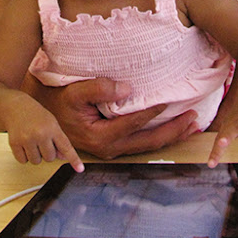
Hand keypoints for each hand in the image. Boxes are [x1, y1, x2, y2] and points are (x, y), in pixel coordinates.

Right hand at [4, 97, 83, 170]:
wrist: (16, 107)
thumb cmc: (36, 115)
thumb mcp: (52, 123)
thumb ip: (59, 140)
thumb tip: (64, 157)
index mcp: (52, 128)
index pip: (66, 147)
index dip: (74, 159)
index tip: (80, 169)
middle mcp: (40, 134)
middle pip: (50, 158)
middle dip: (47, 152)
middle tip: (42, 140)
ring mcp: (27, 139)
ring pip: (36, 161)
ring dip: (35, 155)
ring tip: (32, 141)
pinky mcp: (14, 144)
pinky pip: (23, 161)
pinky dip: (24, 156)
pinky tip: (23, 143)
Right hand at [23, 74, 199, 158]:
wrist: (43, 114)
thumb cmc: (59, 100)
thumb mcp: (75, 92)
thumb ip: (99, 89)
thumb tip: (128, 89)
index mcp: (101, 137)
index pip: (135, 123)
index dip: (154, 111)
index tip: (170, 99)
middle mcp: (109, 148)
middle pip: (149, 142)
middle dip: (174, 131)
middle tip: (195, 119)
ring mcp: (112, 149)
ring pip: (148, 145)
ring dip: (172, 135)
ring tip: (193, 124)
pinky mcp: (114, 144)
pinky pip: (142, 142)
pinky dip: (160, 135)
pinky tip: (173, 127)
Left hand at [207, 109, 237, 167]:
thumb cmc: (237, 123)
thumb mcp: (228, 133)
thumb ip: (220, 148)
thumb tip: (210, 163)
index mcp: (230, 130)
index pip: (222, 141)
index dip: (216, 152)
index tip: (211, 163)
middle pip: (236, 128)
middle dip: (227, 136)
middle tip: (228, 138)